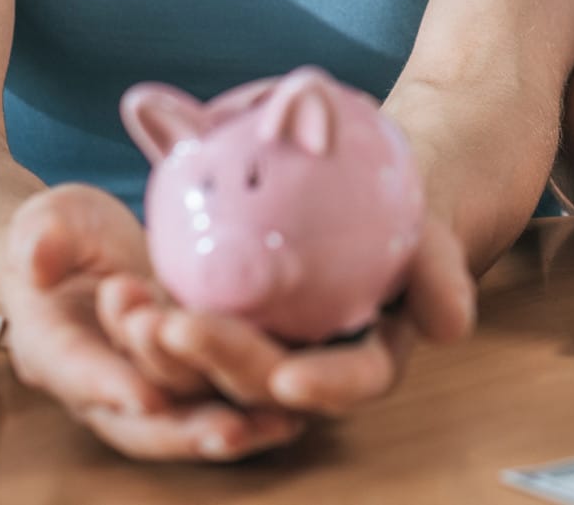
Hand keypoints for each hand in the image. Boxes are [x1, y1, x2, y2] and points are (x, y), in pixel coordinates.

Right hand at [0, 185, 302, 460]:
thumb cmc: (64, 234)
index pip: (78, 371)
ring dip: (226, 428)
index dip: (110, 386)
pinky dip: (253, 410)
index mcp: (54, 347)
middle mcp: (102, 380)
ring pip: (182, 420)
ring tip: (275, 427)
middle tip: (229, 431)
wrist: (84, 251)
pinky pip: (216, 400)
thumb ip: (41, 236)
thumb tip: (35, 258)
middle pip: (136, 421)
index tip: (145, 397)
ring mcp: (147, 381)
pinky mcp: (188, 373)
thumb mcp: (49, 220)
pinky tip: (297, 413)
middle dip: (183, 431)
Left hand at [95, 200, 475, 423]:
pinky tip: (120, 295)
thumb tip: (452, 328)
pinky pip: (180, 330)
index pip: (352, 382)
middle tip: (175, 326)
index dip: (322, 386)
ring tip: (133, 311)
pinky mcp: (217, 321)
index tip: (287, 375)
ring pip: (210, 366)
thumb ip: (439, 270)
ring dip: (167, 350)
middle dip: (217, 362)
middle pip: (263, 379)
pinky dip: (151, 318)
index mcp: (369, 355)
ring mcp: (257, 343)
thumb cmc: (406, 207)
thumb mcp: (432, 231)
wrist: (370, 186)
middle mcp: (308, 363)